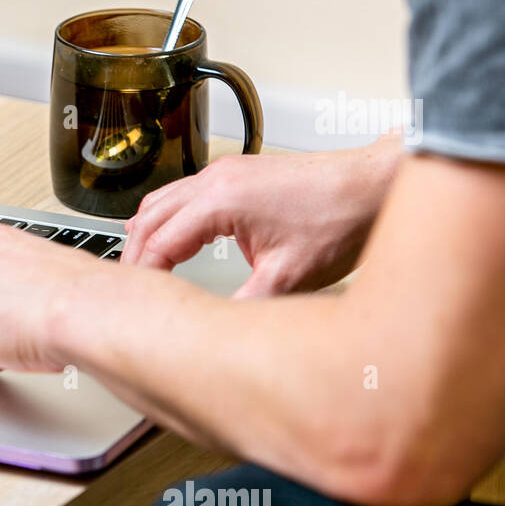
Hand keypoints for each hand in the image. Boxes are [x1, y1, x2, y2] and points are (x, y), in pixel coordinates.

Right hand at [120, 133, 400, 295]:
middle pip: (150, 218)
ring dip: (147, 233)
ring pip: (162, 200)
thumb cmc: (341, 218)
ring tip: (140, 266)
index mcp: (219, 201)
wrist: (374, 184)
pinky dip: (166, 217)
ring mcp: (225, 172)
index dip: (142, 275)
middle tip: (130, 289)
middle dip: (135, 255)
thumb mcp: (289, 277)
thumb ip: (245, 307)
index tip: (137, 300)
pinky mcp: (237, 173)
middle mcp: (216, 180)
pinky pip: (183, 193)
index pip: (159, 242)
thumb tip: (220, 333)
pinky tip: (169, 233)